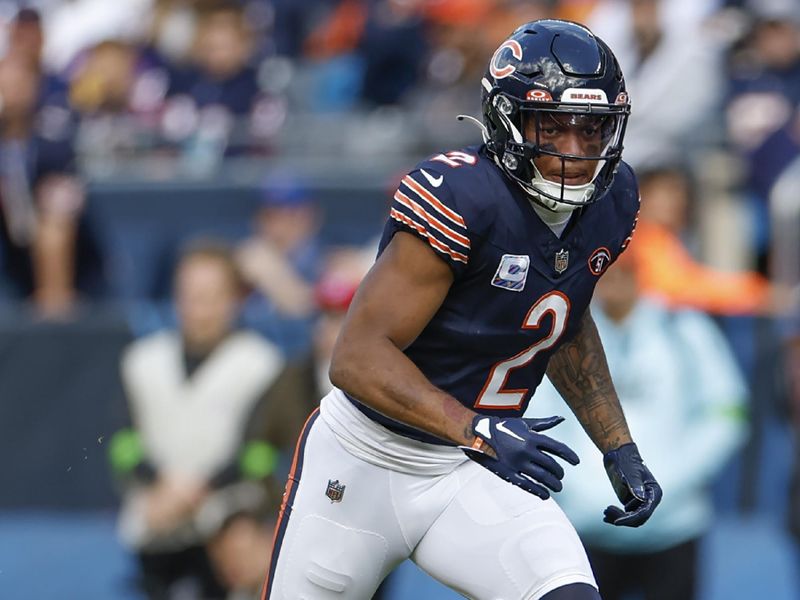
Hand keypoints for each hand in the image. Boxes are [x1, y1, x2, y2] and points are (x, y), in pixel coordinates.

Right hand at [461, 415, 578, 498]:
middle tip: (561, 476)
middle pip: (551, 465)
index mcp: (531, 437)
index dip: (569, 455)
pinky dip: (539, 491)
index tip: (576, 462)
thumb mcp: (525, 423)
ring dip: (553, 484)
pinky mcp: (509, 473)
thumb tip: (560, 419)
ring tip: (557, 487)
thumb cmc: (503, 427)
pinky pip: (527, 485)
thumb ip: (544, 423)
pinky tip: (545, 495)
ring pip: (542, 477)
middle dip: (559, 473)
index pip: (557, 448)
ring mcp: (518, 463)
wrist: (480, 434)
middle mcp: (526, 450)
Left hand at [603, 442, 661, 526]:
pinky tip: (606, 515)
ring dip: (618, 518)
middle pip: (638, 518)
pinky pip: (625, 514)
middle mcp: (649, 500)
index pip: (645, 512)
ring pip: (631, 518)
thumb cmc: (627, 461)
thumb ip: (636, 485)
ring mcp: (640, 502)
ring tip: (605, 513)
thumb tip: (642, 498)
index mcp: (654, 493)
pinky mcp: (630, 501)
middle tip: (607, 512)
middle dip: (623, 519)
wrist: (619, 455)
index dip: (631, 518)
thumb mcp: (630, 472)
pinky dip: (616, 515)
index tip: (617, 522)